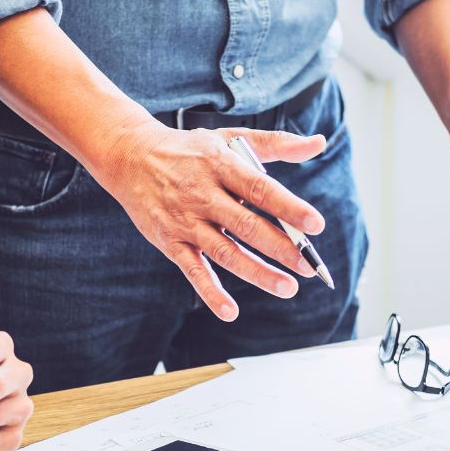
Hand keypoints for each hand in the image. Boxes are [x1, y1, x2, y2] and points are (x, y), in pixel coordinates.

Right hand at [98, 124, 327, 320]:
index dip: (289, 207)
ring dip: (256, 272)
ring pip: (225, 252)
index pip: (260, 189)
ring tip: (287, 287)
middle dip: (280, 247)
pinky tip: (230, 311)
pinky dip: (209, 292)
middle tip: (308, 264)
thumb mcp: (230, 138)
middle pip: (246, 225)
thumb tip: (319, 143)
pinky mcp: (170, 242)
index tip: (315, 225)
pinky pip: (192, 270)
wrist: (130, 157)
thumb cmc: (190, 150)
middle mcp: (202, 194)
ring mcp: (185, 221)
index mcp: (221, 165)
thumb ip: (276, 144)